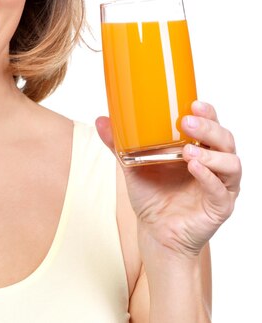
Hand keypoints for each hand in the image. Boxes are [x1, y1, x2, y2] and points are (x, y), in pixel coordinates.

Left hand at [96, 101, 240, 257]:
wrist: (154, 231)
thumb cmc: (151, 194)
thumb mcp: (132, 165)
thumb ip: (119, 143)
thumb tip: (101, 120)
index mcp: (198, 147)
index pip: (211, 124)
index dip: (207, 112)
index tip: (193, 102)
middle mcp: (213, 164)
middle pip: (224, 139)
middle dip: (208, 128)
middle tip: (186, 122)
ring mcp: (219, 185)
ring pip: (231, 163)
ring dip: (211, 155)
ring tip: (188, 151)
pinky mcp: (219, 207)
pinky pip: (221, 191)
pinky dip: (209, 178)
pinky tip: (194, 168)